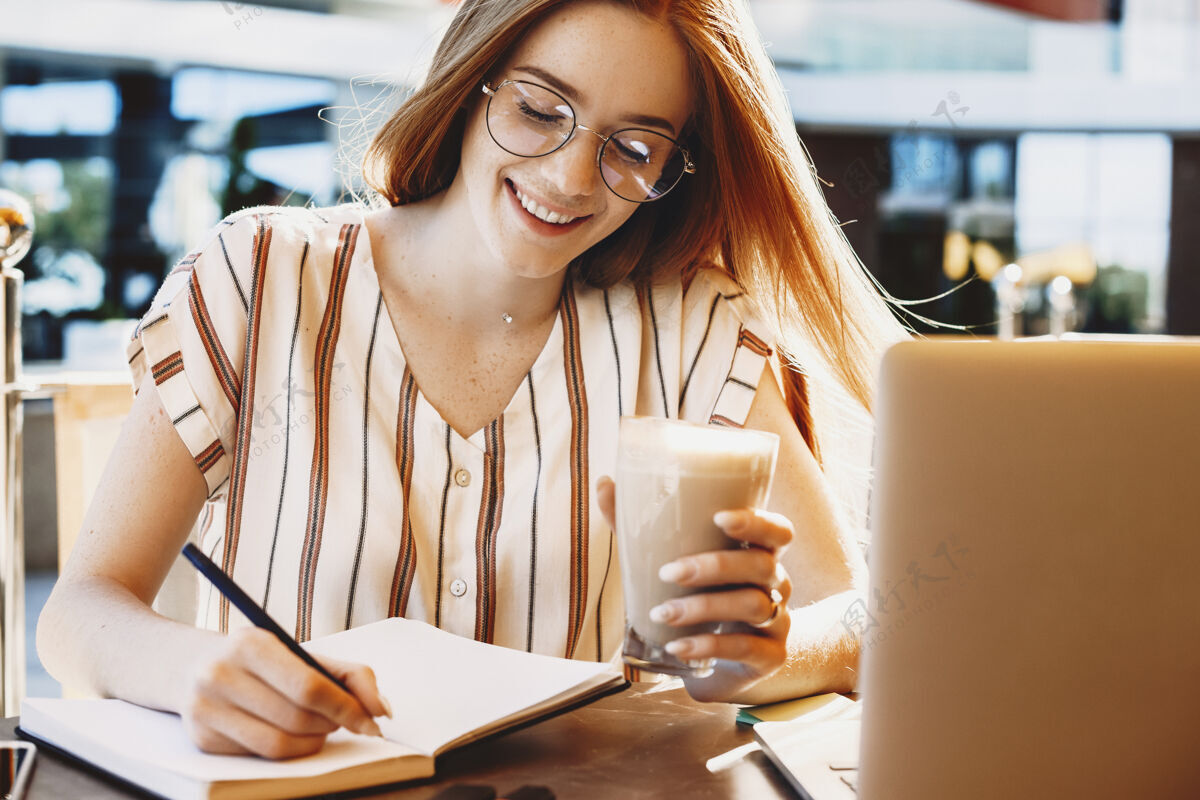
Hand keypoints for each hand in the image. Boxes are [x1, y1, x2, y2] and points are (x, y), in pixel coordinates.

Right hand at [179, 627, 391, 758]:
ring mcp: (206, 709)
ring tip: (318, 728)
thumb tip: (381, 709)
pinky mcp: (202, 738)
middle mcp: (221, 674)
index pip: (309, 686)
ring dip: (312, 741)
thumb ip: (349, 675)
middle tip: (340, 720)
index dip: (347, 708)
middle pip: (297, 719)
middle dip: (331, 724)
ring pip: (279, 744)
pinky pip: (260, 756)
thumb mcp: (301, 653)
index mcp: (251, 644)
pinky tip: (288, 733)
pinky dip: (286, 749)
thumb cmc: (261, 660)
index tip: (372, 721)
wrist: (192, 667)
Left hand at [596, 476, 792, 702]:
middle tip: (668, 572)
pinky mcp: (771, 657)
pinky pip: (747, 648)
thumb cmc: (699, 597)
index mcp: (759, 552)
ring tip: (662, 613)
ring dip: (704, 608)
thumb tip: (604, 483)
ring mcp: (779, 621)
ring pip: (753, 606)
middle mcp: (776, 583)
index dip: (755, 521)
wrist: (722, 663)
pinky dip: (710, 646)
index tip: (719, 517)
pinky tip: (678, 646)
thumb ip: (641, 526)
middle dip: (715, 566)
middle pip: (762, 566)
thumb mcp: (670, 562)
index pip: (778, 530)